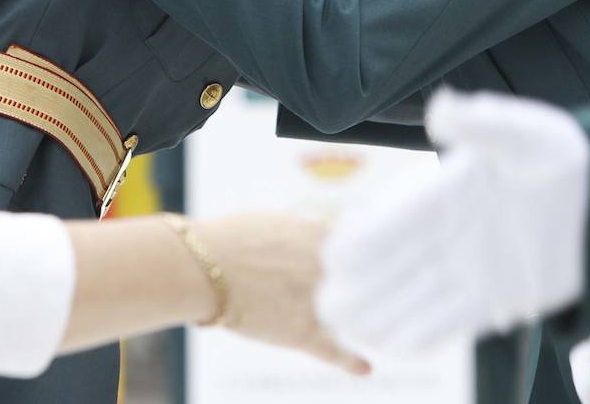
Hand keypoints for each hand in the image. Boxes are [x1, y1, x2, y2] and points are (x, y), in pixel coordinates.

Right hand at [201, 212, 368, 374]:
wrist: (202, 268)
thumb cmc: (232, 239)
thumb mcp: (277, 221)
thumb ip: (306, 229)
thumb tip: (320, 230)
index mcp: (323, 235)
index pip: (364, 241)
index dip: (373, 250)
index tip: (380, 256)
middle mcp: (327, 267)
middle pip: (366, 278)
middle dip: (377, 283)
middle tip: (388, 288)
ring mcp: (317, 301)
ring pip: (354, 314)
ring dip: (368, 319)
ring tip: (381, 325)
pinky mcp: (301, 332)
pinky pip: (333, 350)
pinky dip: (351, 361)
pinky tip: (366, 368)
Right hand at [316, 89, 589, 354]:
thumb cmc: (562, 158)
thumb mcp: (525, 133)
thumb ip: (481, 122)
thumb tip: (439, 108)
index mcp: (451, 192)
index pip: (399, 217)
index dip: (365, 235)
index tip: (333, 251)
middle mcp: (453, 233)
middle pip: (394, 262)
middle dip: (357, 282)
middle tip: (323, 300)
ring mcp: (470, 269)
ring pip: (412, 295)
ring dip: (378, 311)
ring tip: (340, 325)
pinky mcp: (493, 300)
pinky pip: (448, 322)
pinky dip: (419, 332)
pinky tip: (390, 343)